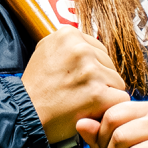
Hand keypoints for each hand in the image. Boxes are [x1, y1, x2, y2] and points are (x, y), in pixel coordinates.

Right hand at [21, 28, 129, 142]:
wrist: (26, 113)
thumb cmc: (36, 87)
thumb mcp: (46, 51)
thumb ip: (68, 46)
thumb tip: (91, 46)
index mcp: (68, 34)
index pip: (99, 49)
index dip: (91, 67)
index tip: (75, 78)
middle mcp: (80, 48)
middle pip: (110, 65)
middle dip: (99, 80)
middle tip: (76, 91)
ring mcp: (90, 70)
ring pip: (117, 82)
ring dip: (105, 94)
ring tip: (81, 101)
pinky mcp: (98, 93)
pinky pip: (121, 99)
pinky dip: (109, 108)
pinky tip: (90, 110)